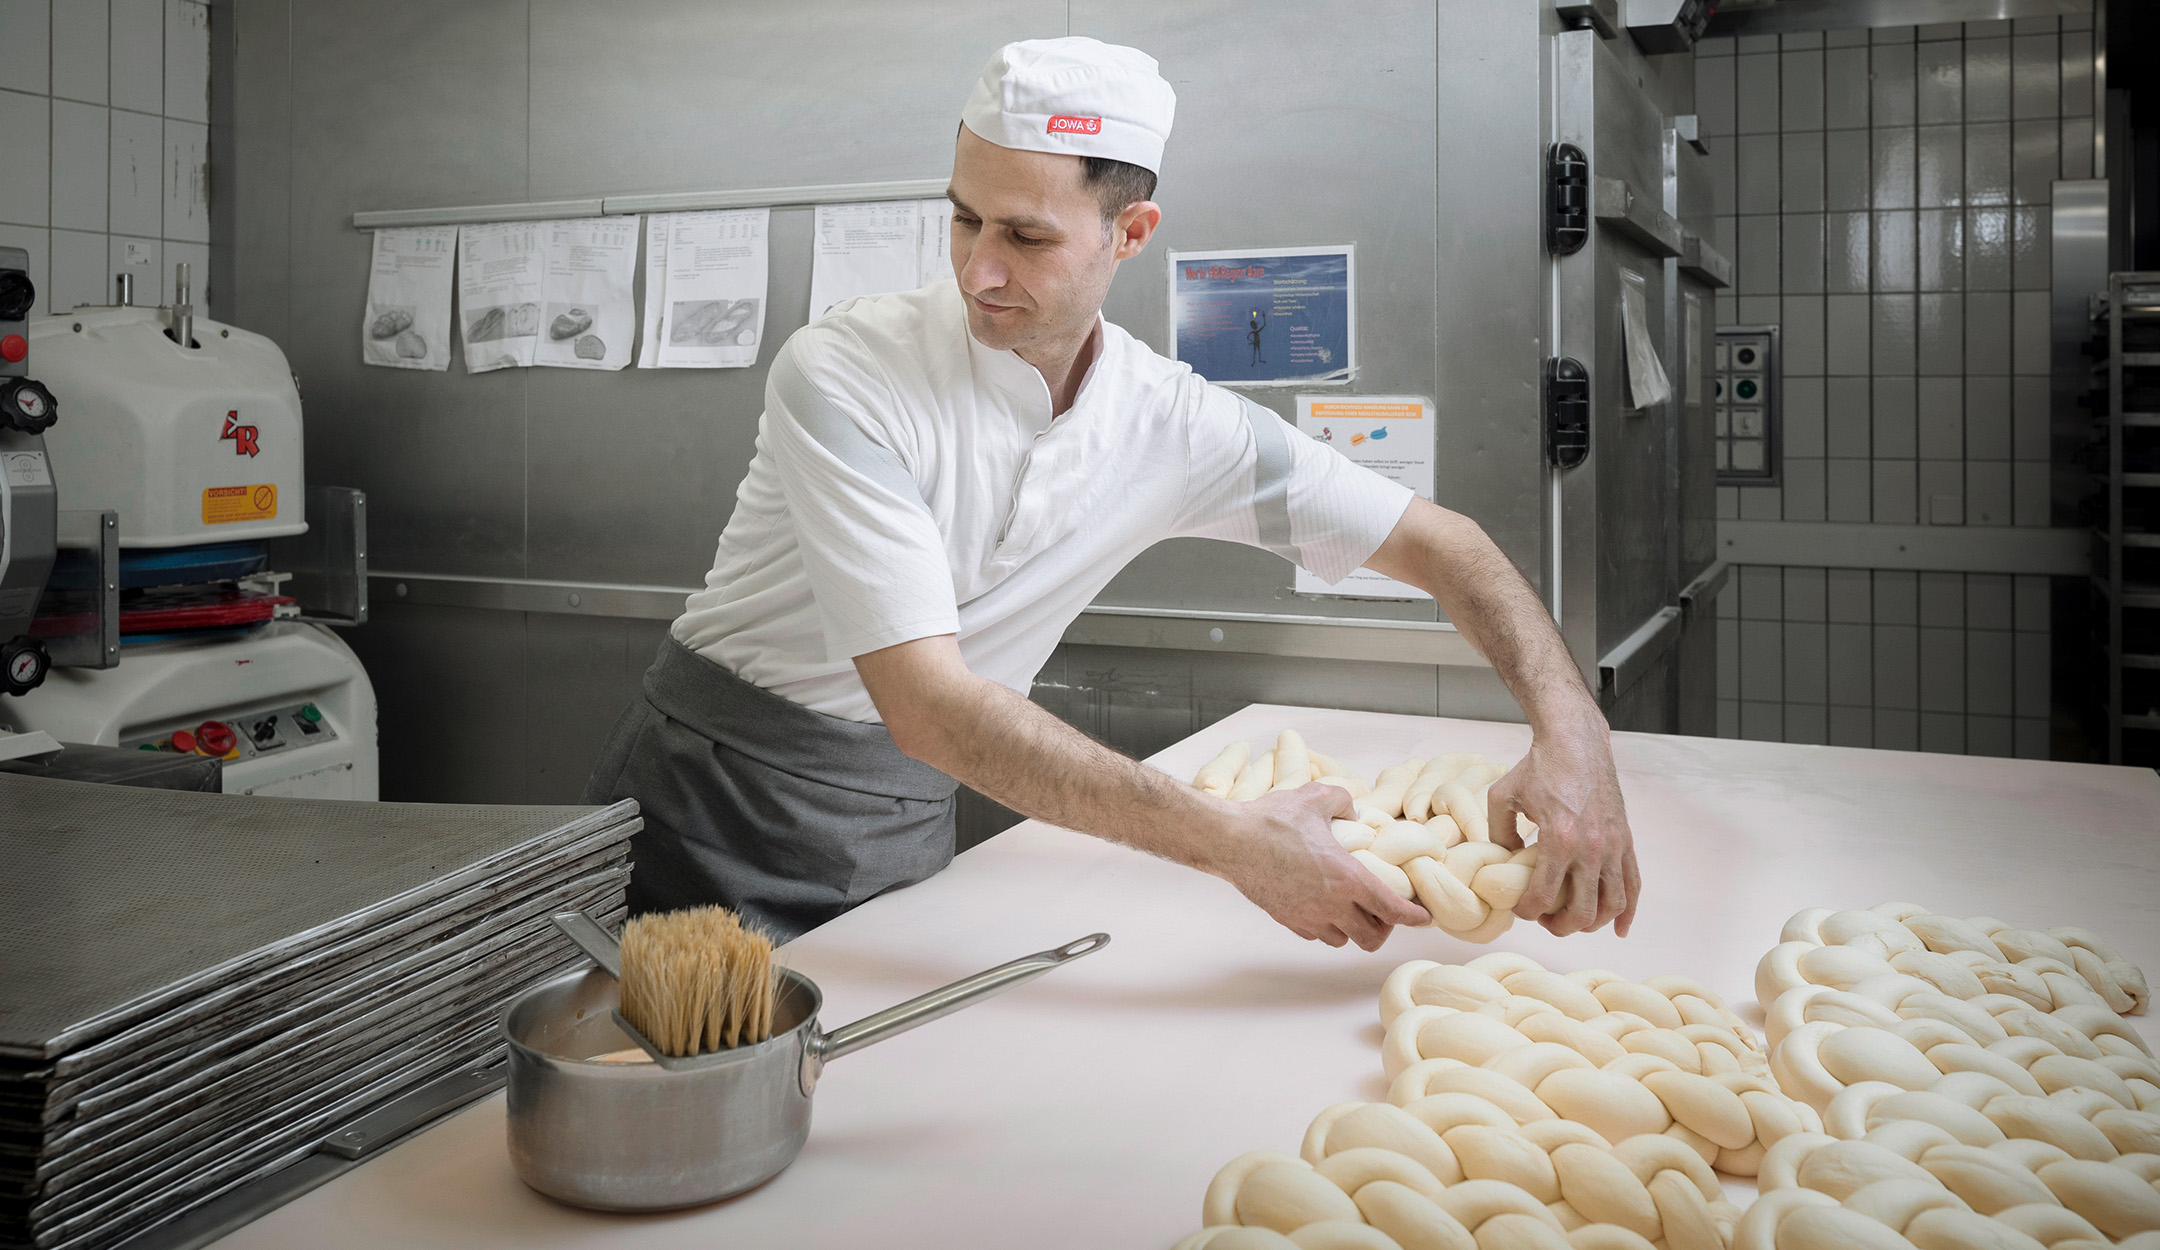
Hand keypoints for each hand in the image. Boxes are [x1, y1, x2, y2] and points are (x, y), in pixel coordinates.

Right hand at [1221, 783, 1431, 949]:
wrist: (1231, 841)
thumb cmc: (1272, 820)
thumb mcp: (1316, 797)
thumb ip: (1344, 802)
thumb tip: (1354, 813)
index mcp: (1347, 878)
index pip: (1392, 910)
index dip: (1414, 917)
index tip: (1423, 917)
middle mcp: (1332, 904)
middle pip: (1371, 937)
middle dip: (1384, 929)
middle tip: (1384, 912)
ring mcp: (1308, 916)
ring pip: (1343, 940)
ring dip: (1354, 929)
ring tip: (1353, 910)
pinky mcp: (1287, 919)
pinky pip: (1316, 934)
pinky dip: (1327, 927)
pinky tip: (1323, 908)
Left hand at [1487, 713, 1639, 937]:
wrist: (1576, 742)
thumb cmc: (1539, 767)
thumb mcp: (1503, 798)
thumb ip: (1499, 835)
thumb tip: (1504, 862)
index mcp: (1559, 839)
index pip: (1543, 896)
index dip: (1528, 911)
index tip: (1520, 910)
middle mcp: (1591, 848)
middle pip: (1582, 911)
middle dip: (1560, 925)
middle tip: (1545, 921)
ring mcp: (1613, 846)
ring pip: (1612, 904)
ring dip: (1593, 923)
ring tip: (1574, 921)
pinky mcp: (1625, 840)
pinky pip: (1633, 884)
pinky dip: (1628, 911)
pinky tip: (1620, 928)